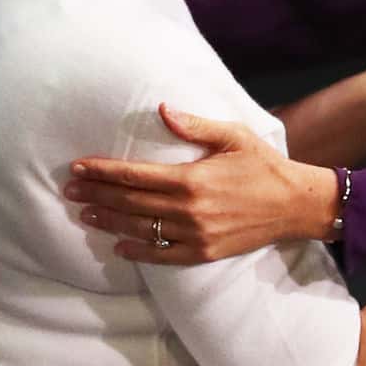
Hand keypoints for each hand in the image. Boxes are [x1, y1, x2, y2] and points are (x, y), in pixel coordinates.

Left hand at [64, 108, 337, 262]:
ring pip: (140, 229)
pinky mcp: (204, 253)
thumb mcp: (233, 136)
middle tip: (70, 190)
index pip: (133, 175)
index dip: (102, 172)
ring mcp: (195, 235)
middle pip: (130, 202)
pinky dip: (138, 252)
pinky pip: (163, 255)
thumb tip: (162, 109)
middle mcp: (188, 210)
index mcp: (191, 179)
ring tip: (85, 213)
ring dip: (109, 221)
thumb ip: (194, 126)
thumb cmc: (264, 165)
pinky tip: (119, 247)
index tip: (79, 167)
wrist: (295, 205)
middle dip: (97, 194)